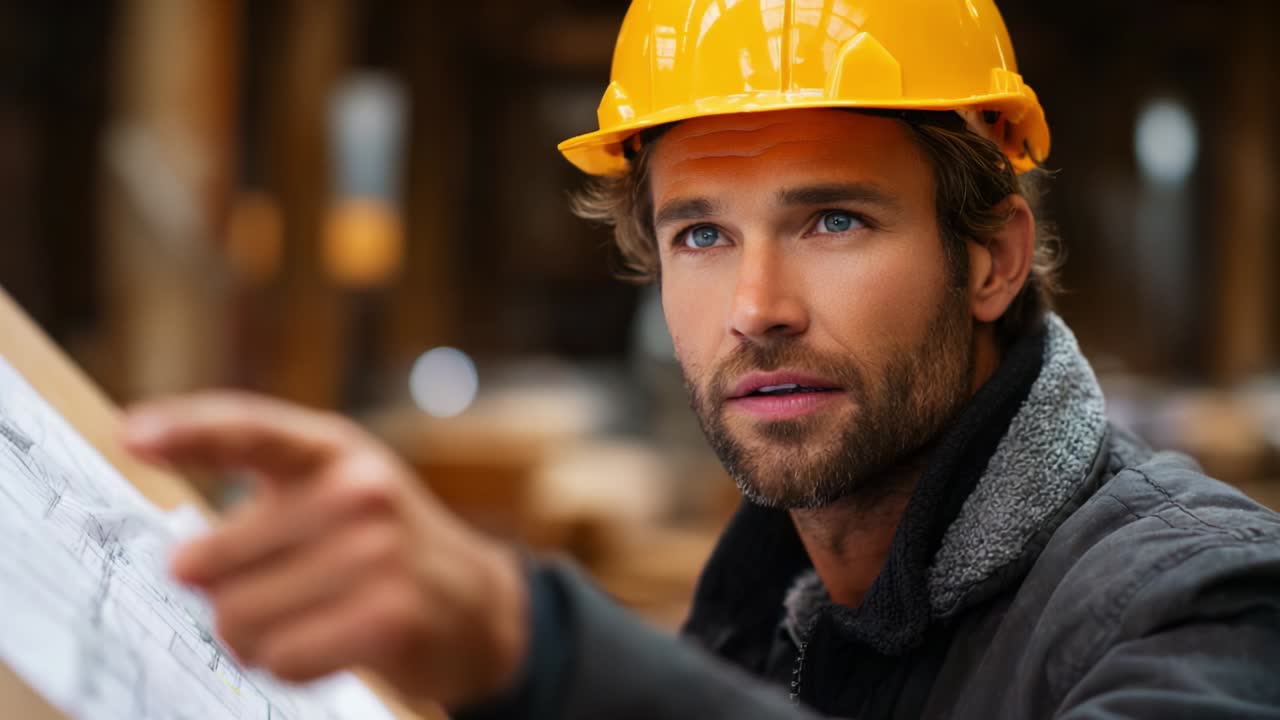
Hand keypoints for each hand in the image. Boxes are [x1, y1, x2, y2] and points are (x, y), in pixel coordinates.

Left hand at [122, 392, 528, 707]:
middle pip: (210, 563)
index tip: (133, 436)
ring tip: (302, 619)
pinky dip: (289, 664)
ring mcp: (379, 552)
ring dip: (254, 636)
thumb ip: (263, 503)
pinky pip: (282, 659)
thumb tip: (181, 562)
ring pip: (238, 620)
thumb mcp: (337, 492)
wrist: (477, 603)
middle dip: (216, 593)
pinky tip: (328, 642)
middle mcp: (359, 490)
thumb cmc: (383, 546)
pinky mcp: (389, 616)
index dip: (188, 431)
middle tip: (259, 591)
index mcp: (333, 449)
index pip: (250, 429)